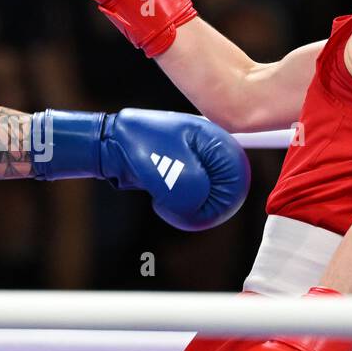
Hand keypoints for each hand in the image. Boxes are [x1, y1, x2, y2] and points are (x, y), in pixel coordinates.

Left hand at [31, 108, 248, 229]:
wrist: (112, 144)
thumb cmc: (137, 146)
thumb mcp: (166, 170)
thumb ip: (190, 192)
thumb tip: (198, 207)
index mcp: (217, 142)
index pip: (239, 181)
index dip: (220, 201)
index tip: (196, 207)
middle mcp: (214, 153)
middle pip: (226, 196)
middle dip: (199, 207)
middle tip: (171, 204)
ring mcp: (202, 166)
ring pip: (208, 203)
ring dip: (186, 208)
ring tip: (163, 198)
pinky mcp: (189, 177)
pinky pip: (194, 203)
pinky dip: (179, 207)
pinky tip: (162, 199)